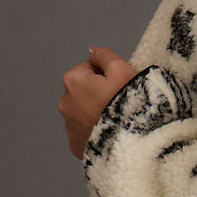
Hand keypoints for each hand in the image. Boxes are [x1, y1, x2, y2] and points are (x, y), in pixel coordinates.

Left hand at [58, 45, 137, 159]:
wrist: (131, 140)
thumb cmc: (127, 103)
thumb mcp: (122, 69)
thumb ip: (105, 55)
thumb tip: (92, 51)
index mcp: (73, 81)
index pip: (89, 68)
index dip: (107, 74)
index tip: (119, 84)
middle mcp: (65, 103)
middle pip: (85, 91)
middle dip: (98, 93)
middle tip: (119, 101)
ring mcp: (69, 127)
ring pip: (84, 113)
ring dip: (96, 113)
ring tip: (116, 118)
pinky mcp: (76, 144)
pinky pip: (85, 133)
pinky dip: (96, 131)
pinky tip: (110, 131)